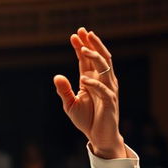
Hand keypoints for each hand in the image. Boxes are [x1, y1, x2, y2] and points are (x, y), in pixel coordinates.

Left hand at [54, 27, 126, 158]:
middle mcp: (102, 81)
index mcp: (91, 80)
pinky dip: (94, 84)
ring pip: (104, 69)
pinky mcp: (110, 102)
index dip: (81, 47)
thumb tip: (56, 76)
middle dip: (91, 44)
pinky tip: (84, 79)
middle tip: (83, 32)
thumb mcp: (70, 104)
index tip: (75, 34)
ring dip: (94, 58)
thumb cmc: (86, 120)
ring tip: (83, 49)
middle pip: (99, 58)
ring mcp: (108, 90)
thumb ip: (64, 90)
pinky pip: (103, 90)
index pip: (86, 60)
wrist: (99, 136)